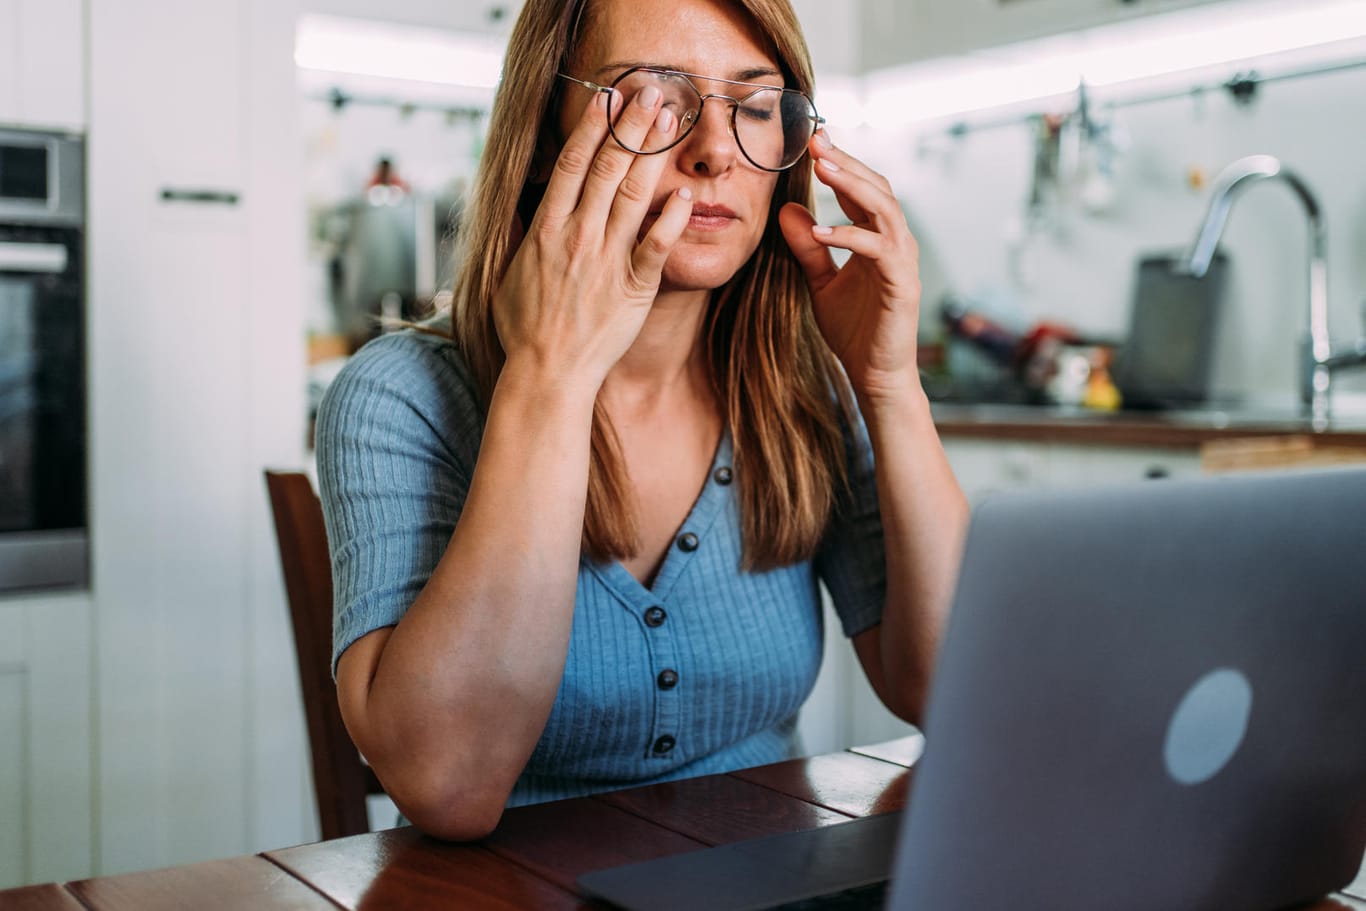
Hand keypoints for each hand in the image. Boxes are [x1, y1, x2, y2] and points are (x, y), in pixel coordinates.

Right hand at [493, 85, 693, 389]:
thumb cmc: (525, 329)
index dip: (591, 128)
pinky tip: (685, 192)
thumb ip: (520, 234)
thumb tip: (523, 205)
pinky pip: (656, 245)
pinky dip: (670, 217)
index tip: (606, 99)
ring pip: (633, 194)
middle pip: (607, 168)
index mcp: (545, 229)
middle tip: (651, 92)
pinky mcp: (633, 287)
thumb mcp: (508, 272)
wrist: (547, 373)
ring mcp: (606, 260)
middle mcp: (577, 236)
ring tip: (670, 121)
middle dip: (630, 125)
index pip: (570, 165)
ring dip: (653, 153)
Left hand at [778, 132, 922, 406]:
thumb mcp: (820, 282)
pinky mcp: (902, 284)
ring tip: (822, 170)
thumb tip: (786, 211)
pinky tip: (821, 230)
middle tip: (816, 142)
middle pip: (876, 188)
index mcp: (878, 238)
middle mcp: (896, 242)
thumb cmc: (854, 330)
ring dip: (853, 186)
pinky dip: (850, 236)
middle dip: (846, 163)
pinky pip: (878, 250)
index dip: (839, 164)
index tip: (811, 142)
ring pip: (884, 209)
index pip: (862, 189)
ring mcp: (903, 261)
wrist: (874, 375)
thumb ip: (808, 248)